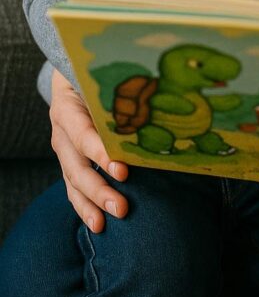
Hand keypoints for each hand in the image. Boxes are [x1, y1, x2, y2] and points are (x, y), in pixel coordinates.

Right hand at [50, 68, 128, 230]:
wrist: (70, 74)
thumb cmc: (93, 73)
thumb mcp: (99, 76)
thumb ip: (118, 88)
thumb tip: (159, 95)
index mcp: (67, 108)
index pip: (83, 136)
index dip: (101, 154)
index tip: (123, 171)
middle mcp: (61, 132)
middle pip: (76, 166)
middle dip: (98, 189)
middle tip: (121, 207)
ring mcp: (63, 149)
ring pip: (72, 182)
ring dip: (90, 204)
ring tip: (105, 223)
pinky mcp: (69, 160)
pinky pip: (72, 187)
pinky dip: (84, 206)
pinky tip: (97, 223)